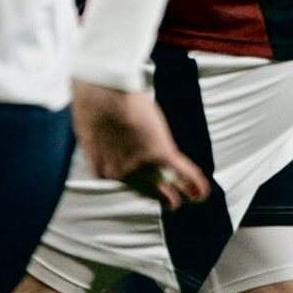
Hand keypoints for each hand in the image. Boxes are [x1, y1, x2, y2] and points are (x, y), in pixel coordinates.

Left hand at [70, 81, 209, 210]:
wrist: (101, 91)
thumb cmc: (92, 101)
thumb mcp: (90, 128)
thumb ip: (100, 141)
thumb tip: (104, 137)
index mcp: (100, 168)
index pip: (120, 182)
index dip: (134, 181)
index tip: (142, 179)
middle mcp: (120, 173)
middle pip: (144, 190)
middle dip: (158, 195)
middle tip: (171, 200)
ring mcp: (140, 164)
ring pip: (165, 185)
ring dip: (182, 192)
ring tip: (193, 196)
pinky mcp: (159, 152)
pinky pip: (182, 172)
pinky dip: (195, 183)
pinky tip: (202, 191)